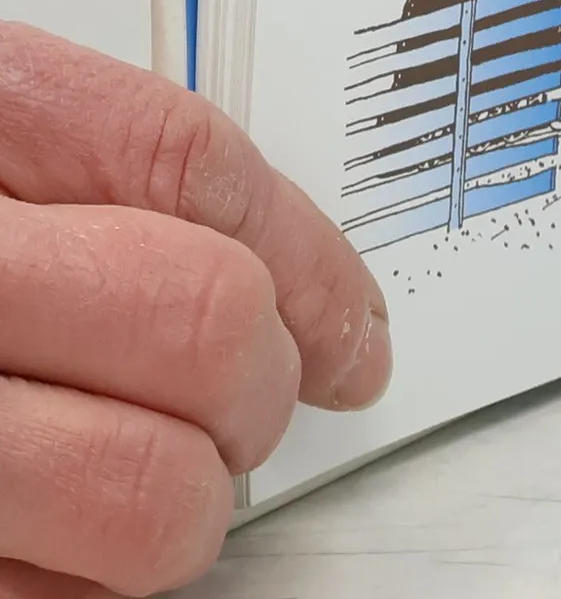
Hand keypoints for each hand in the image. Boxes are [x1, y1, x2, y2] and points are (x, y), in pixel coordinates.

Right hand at [0, 24, 390, 596]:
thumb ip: (74, 174)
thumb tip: (266, 265)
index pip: (185, 165)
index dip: (304, 250)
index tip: (348, 322)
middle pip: (197, 320)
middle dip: (261, 377)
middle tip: (253, 398)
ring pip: (145, 494)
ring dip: (186, 504)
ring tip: (156, 486)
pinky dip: (79, 589)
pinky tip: (53, 549)